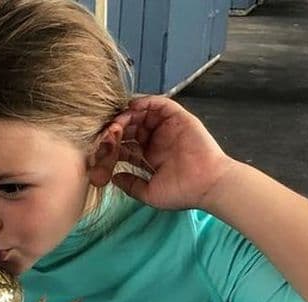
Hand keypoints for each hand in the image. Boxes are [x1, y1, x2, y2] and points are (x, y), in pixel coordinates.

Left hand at [111, 96, 237, 210]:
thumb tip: (113, 178)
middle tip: (106, 132)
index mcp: (149, 157)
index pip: (125, 145)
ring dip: (128, 115)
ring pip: (142, 115)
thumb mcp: (149, 193)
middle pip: (131, 128)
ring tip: (117, 121)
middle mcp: (157, 140)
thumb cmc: (182, 192)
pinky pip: (161, 104)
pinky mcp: (179, 118)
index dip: (112, 144)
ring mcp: (168, 129)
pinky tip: (132, 107)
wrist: (207, 185)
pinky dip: (146, 102)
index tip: (100, 147)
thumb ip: (131, 185)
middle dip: (117, 128)